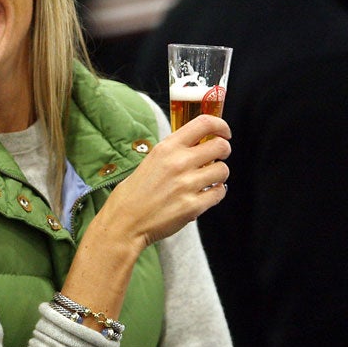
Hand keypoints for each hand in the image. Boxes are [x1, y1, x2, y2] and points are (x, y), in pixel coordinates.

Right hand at [98, 113, 230, 248]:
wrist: (124, 223)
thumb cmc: (132, 194)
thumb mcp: (150, 161)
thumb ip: (174, 152)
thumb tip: (197, 146)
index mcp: (167, 148)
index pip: (204, 123)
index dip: (220, 126)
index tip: (223, 132)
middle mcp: (179, 163)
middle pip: (221, 146)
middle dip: (223, 151)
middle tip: (217, 158)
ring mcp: (187, 185)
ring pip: (223, 171)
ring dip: (218, 175)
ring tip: (206, 180)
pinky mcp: (193, 206)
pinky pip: (219, 193)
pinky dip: (215, 193)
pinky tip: (203, 195)